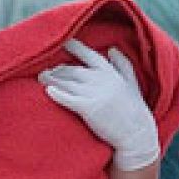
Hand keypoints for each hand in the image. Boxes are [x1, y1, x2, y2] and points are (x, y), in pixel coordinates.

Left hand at [41, 39, 159, 169]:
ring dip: (52, 80)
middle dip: (57, 70)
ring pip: (66, 82)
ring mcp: (94, 93)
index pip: (89, 55)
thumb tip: (112, 49)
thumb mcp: (133, 83)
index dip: (75, 47)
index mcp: (110, 73)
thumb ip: (123, 65)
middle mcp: (101, 79)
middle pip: (72, 70)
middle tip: (45, 71)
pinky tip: (48, 91)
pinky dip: (56, 94)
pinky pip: (67, 98)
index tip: (64, 42)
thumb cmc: (135, 111)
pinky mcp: (88, 108)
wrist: (136, 135)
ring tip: (41, 78)